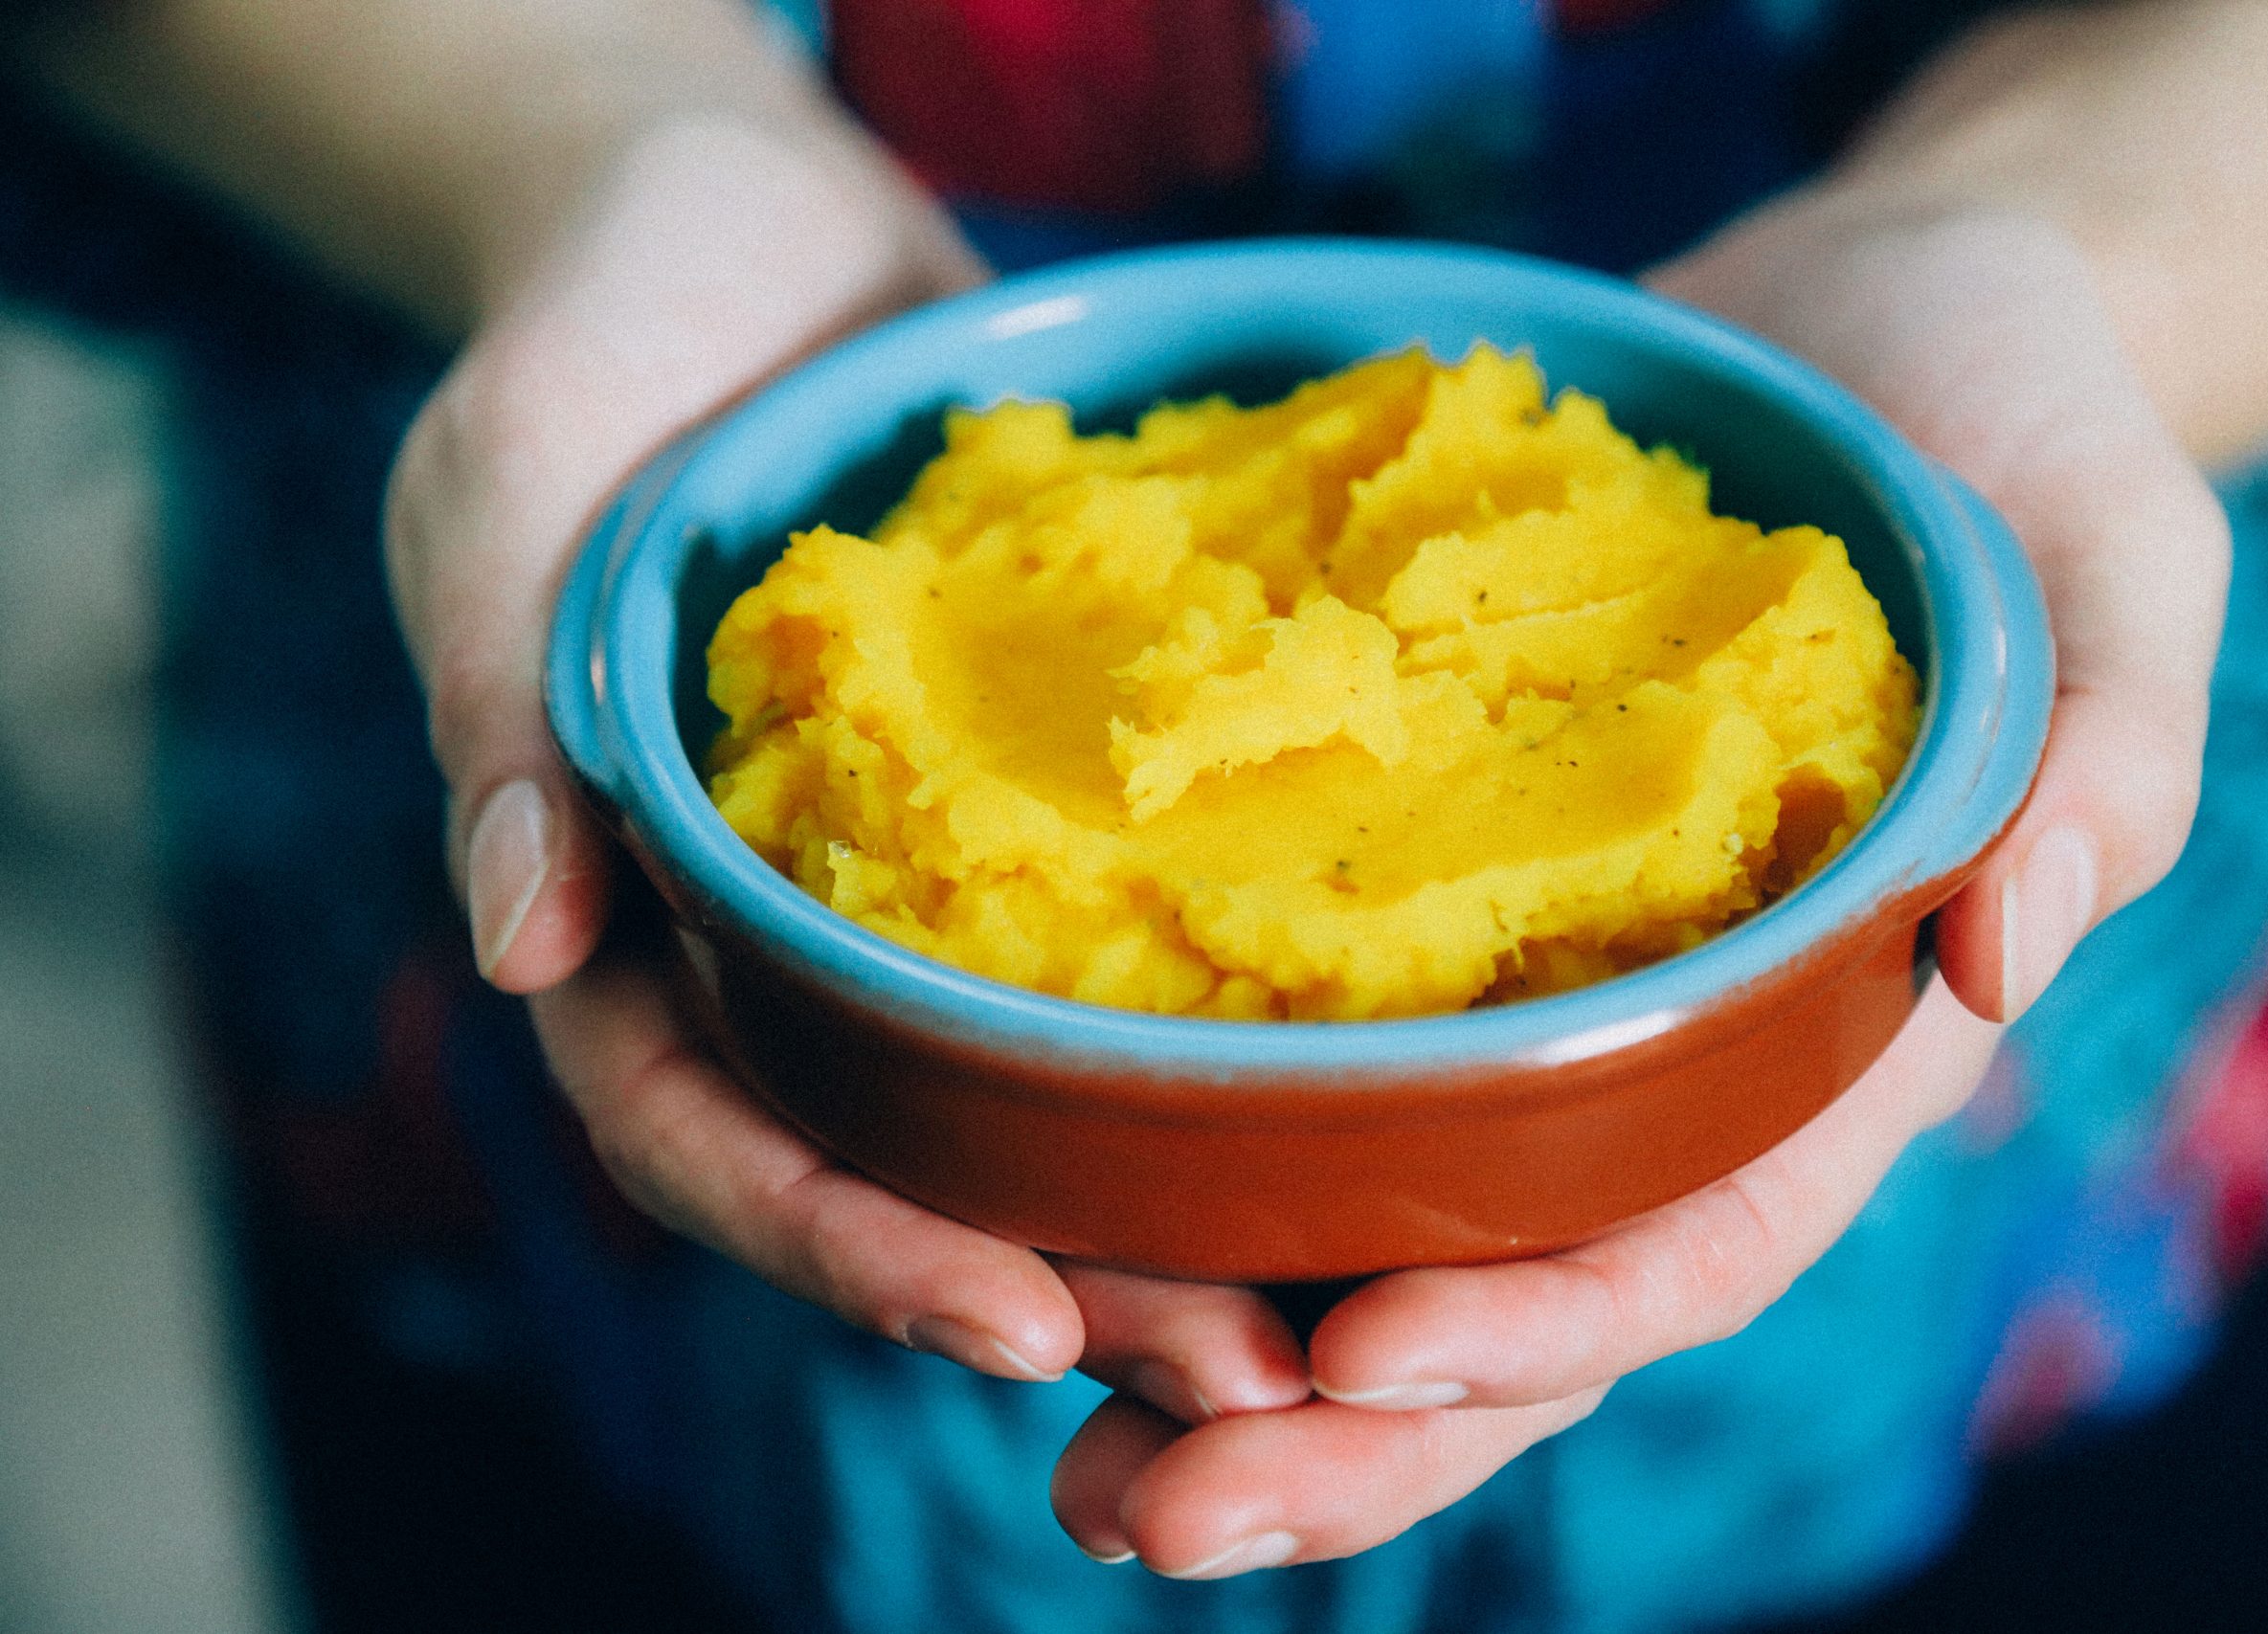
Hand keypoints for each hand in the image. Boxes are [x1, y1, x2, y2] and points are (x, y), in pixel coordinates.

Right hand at [384, 108, 1318, 1415]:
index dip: (847, 1243)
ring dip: (1164, 1206)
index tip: (1011, 1320)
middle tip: (1248, 1377)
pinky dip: (1221, 1023)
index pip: (711, 1136)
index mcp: (633, 912)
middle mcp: (783, 931)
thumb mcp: (504, 493)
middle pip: (902, 1163)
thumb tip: (521, 952)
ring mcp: (923, 871)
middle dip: (1056, 1283)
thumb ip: (500, 718)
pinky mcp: (1047, 789)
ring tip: (1327, 1299)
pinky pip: (1129, 930)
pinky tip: (1359, 1080)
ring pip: (1030, 1088)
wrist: (752, 216)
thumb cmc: (595, 334)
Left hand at [1046, 200, 2229, 1575]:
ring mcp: (1543, 986)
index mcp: (1837, 1028)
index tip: (1362, 1356)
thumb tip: (2006, 959)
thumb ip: (2101, 755)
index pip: (1701, 1232)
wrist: (1866, 325)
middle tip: (1138, 1507)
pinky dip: (1189, 1159)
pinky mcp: (1428, 892)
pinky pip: (1309, 1060)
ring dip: (1229, 1365)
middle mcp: (1675, 1052)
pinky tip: (1041, 1223)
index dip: (1545, 1320)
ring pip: (1391, 1231)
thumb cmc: (2015, 427)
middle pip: (1515, 1300)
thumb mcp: (2107, 551)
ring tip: (1068, 1459)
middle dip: (1338, 1433)